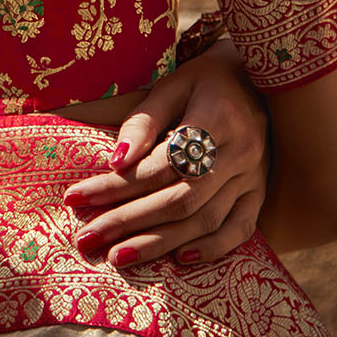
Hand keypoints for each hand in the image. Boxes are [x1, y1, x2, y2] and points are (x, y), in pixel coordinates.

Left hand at [62, 40, 268, 268]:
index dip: (118, 184)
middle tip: (87, 237)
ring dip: (159, 242)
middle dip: (129, 221)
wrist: (258, 77)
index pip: (162, 163)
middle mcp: (241, 151)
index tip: (76, 197)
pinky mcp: (260, 191)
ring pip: (205, 218)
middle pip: (181, 197)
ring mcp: (254, 175)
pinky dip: (212, 248)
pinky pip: (240, 228)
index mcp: (218, 117)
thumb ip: (144, 121)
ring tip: (117, 257)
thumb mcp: (173, 85)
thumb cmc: (205, 80)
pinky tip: (179, 259)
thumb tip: (115, 160)